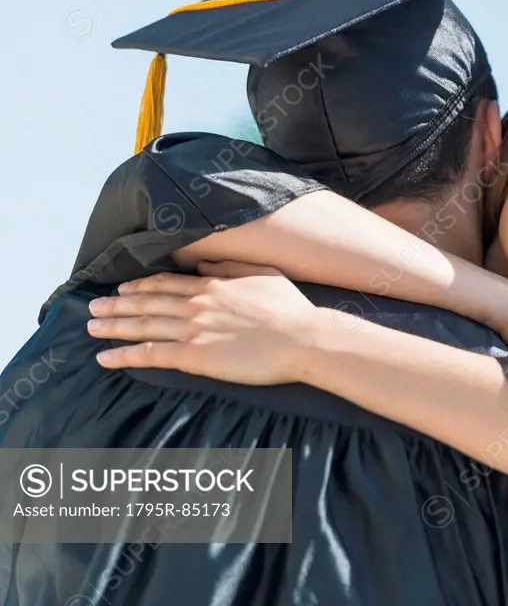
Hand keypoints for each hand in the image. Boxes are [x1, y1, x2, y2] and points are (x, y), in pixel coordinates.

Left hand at [87, 261, 320, 384]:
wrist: (303, 339)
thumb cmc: (291, 309)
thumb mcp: (264, 273)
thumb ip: (230, 267)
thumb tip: (205, 263)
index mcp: (212, 284)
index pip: (165, 283)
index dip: (140, 286)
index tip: (122, 289)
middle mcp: (196, 304)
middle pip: (146, 302)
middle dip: (116, 305)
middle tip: (93, 307)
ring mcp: (193, 330)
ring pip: (142, 325)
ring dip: (113, 326)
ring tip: (91, 328)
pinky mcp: (194, 357)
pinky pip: (150, 354)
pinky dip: (124, 355)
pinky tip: (105, 357)